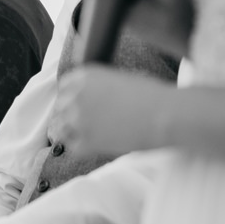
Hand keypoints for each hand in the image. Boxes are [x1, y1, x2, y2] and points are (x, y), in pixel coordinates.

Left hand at [50, 64, 170, 157]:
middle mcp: (76, 95)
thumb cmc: (151, 95)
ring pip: (60, 129)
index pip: (64, 87)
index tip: (78, 105)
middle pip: (60, 108)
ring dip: (70, 132)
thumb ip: (99, 86)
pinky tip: (93, 146)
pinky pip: (72, 147)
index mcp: (84, 75)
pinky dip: (80, 148)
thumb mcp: (120, 79)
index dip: (71, 98)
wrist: (164, 114)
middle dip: (70, 115)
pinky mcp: (86, 142)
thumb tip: (94, 99)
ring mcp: (79, 119)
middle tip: (84, 123)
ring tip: (84, 136)